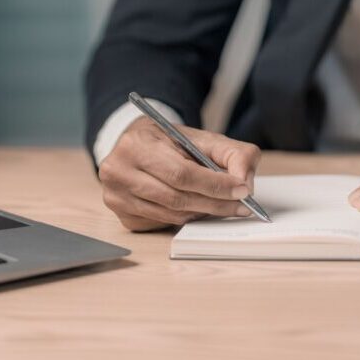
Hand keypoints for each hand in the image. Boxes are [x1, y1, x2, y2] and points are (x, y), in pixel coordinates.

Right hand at [98, 117, 261, 230]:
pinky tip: (197, 207)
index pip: (181, 173)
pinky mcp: (121, 215)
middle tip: (241, 205)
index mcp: (135, 144)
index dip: (214, 184)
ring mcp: (115, 196)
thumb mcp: (200, 137)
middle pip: (176, 197)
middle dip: (214, 203)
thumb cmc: (169, 142)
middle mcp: (117, 171)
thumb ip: (231, 153)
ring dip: (202, 212)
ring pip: (171, 214)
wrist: (135, 146)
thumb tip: (244, 182)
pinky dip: (185, 217)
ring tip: (223, 205)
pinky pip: (162, 222)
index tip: (242, 190)